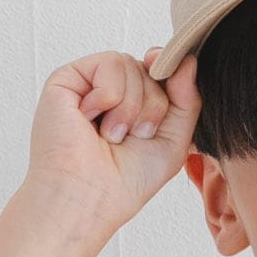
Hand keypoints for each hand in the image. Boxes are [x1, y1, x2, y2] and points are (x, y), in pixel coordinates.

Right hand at [24, 50, 200, 229]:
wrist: (89, 197)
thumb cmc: (126, 180)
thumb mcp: (175, 140)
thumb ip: (187, 99)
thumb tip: (188, 59)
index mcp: (135, 104)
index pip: (162, 73)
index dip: (170, 79)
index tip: (169, 99)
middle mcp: (111, 91)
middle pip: (149, 69)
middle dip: (152, 107)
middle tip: (131, 138)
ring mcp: (88, 84)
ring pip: (131, 64)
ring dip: (131, 107)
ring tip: (111, 135)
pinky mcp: (67, 79)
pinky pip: (109, 63)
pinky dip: (109, 96)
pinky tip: (90, 121)